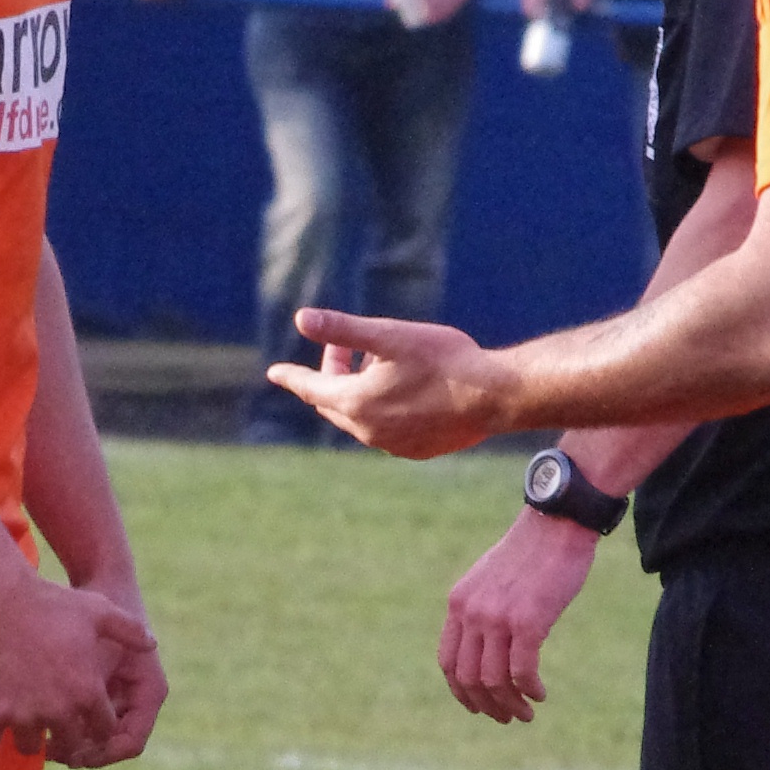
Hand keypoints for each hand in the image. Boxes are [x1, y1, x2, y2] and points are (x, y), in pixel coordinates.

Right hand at [0, 572, 152, 759]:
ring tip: (20, 720)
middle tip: (51, 727)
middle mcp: (58, 710)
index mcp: (88, 692)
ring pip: (29, 748)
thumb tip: (151, 644)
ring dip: (27, 737)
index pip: (103, 731)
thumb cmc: (48, 601)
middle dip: (64, 739)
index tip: (82, 720)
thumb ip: (128, 630)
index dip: (94, 726)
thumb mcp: (97, 610)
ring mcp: (22, 714)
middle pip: (69, 746)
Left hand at [263, 307, 519, 459]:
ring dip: (359, 391)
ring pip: (360, 417)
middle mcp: (368, 431)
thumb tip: (301, 319)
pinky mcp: (417, 450)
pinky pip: (385, 430)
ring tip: (381, 362)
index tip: (275, 372)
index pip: (310, 389)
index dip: (292, 376)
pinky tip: (403, 390)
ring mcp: (393, 445)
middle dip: (333, 374)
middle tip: (346, 345)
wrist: (494, 396)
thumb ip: (343, 329)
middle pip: (334, 402)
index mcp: (355, 402)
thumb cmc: (444, 360)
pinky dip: (381, 410)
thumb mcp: (390, 335)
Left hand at [440, 509, 601, 723]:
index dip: (460, 691)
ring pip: (494, 680)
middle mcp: (472, 612)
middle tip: (507, 717)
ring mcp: (497, 618)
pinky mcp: (528, 621)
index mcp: (459, 603)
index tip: (478, 705)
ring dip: (510, 705)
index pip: (448, 661)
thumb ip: (481, 609)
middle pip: (468, 678)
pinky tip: (540, 694)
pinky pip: (522, 671)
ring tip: (526, 713)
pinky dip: (529, 690)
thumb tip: (486, 644)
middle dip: (486, 705)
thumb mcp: (491, 579)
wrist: (557, 524)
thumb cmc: (531, 552)